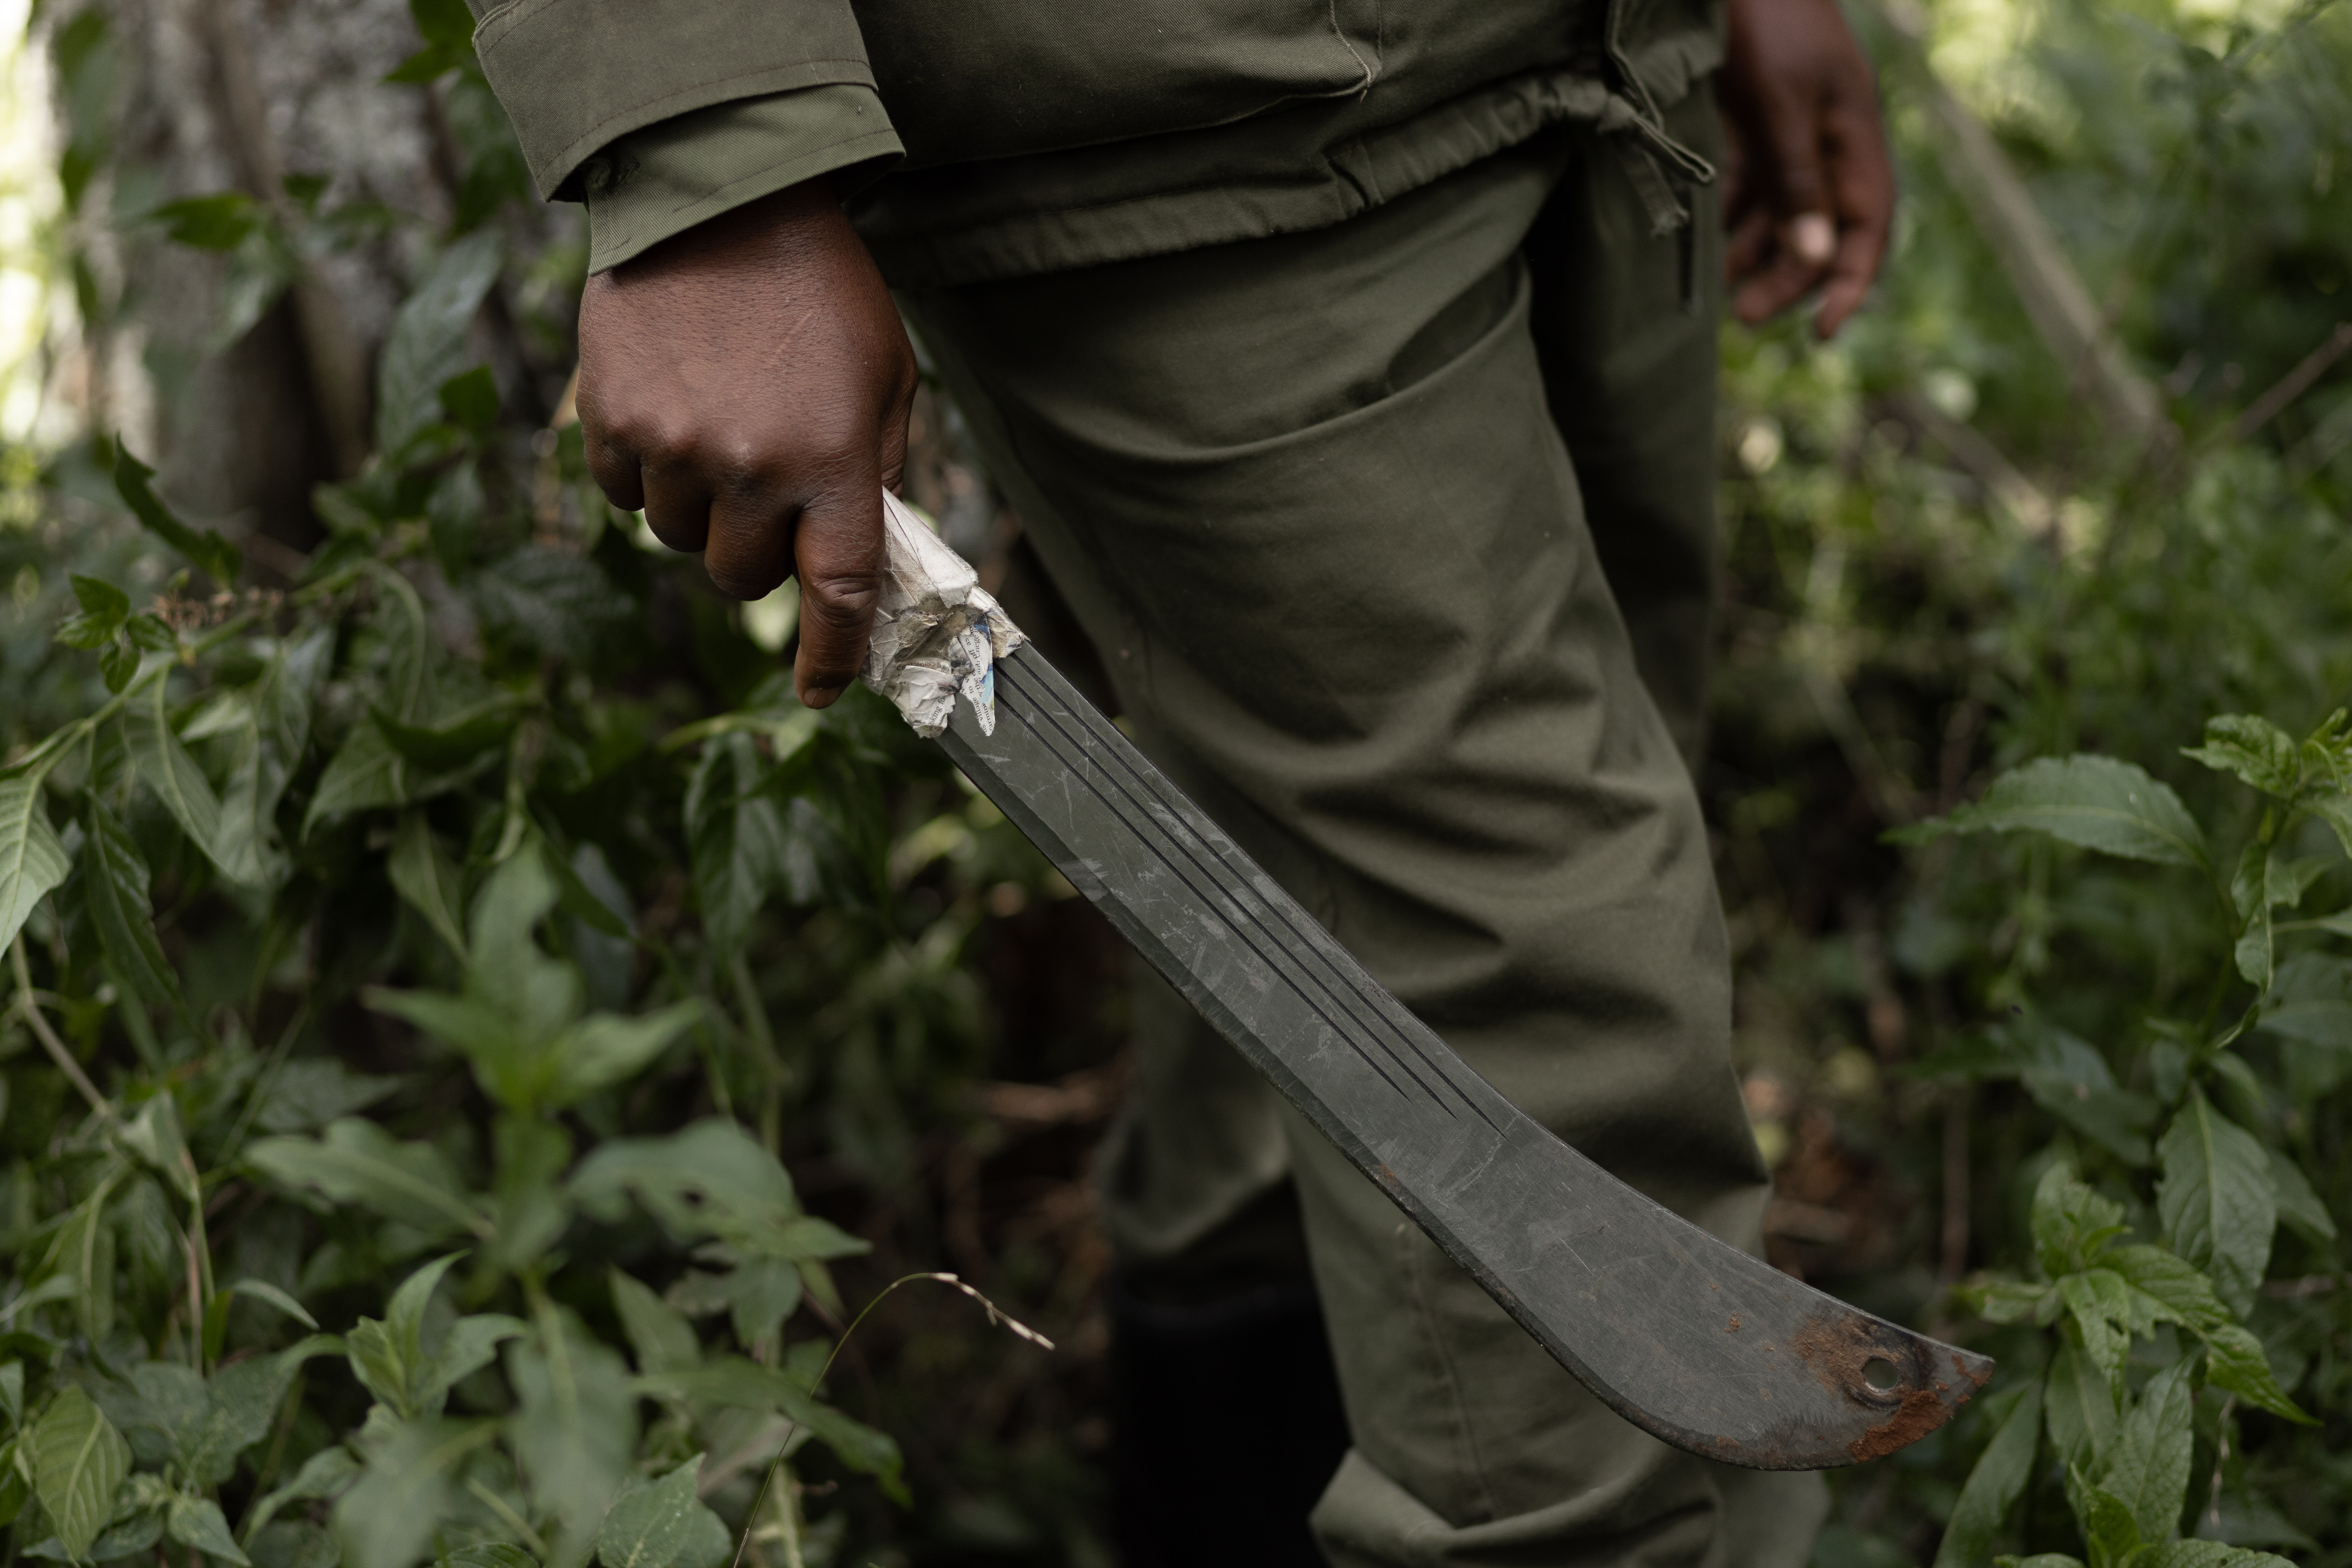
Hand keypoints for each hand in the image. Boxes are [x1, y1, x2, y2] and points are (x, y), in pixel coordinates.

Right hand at [577, 179, 917, 707]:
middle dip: (759, 551)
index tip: (822, 692)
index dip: (831, 656)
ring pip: (683, 540)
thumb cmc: (819, 290)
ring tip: (720, 428)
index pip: (838, 593)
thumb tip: (862, 554)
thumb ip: (876, 468)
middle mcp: (752, 467)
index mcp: (832, 462)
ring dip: (704, 508)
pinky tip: (672, 411)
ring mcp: (675, 447)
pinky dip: (649, 473)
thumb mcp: (885, 376)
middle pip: (746, 577)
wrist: (719, 198)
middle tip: (768, 490)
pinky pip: (627, 495)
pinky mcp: (612, 421)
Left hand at [1718, 0, 1895, 337]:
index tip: (1825, 331)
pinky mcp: (1758, 120)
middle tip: (1746, 317)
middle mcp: (1830, 139)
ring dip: (1758, 253)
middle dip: (1790, 276)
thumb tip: (1813, 256)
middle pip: (1823, 228)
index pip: (1867, 226)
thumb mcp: (1780, 104)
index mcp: (1852, 135)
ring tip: (1723, 287)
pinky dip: (1737, 217)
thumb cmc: (1763, 21)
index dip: (1849, 281)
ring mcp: (1795, 129)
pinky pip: (1755, 184)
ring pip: (1785, 211)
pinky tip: (1713, 246)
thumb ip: (1797, 178)